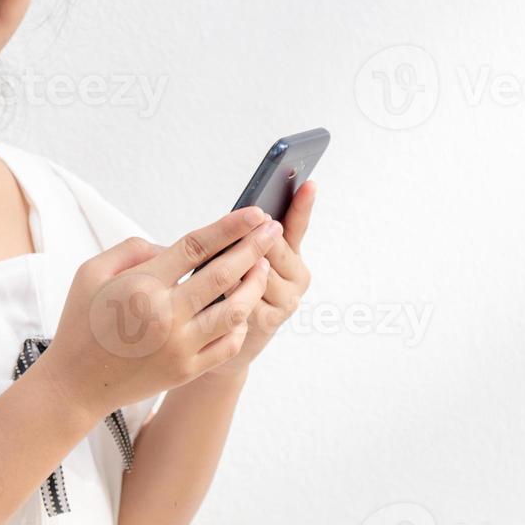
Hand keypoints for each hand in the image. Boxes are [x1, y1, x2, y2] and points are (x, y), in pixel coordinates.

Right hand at [36, 206, 284, 419]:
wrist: (76, 384)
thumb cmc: (81, 323)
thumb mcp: (90, 272)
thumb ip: (131, 249)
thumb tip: (170, 245)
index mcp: (141, 284)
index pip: (196, 246)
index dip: (230, 227)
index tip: (254, 213)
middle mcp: (165, 314)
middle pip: (224, 273)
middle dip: (255, 247)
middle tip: (274, 229)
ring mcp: (180, 346)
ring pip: (235, 310)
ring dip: (254, 283)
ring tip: (262, 266)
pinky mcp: (188, 370)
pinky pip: (229, 344)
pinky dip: (241, 323)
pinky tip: (243, 306)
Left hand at [205, 181, 317, 379]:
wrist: (217, 341)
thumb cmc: (223, 290)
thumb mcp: (235, 259)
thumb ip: (244, 237)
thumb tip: (245, 211)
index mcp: (292, 256)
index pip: (298, 225)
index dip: (302, 205)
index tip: (308, 183)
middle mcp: (297, 277)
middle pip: (274, 246)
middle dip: (253, 236)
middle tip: (245, 223)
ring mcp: (287, 300)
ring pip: (258, 269)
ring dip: (236, 263)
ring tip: (217, 262)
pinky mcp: (271, 320)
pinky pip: (247, 295)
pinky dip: (230, 289)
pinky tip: (216, 290)